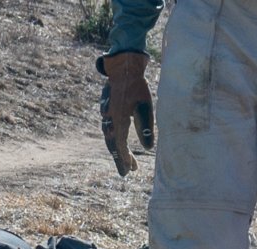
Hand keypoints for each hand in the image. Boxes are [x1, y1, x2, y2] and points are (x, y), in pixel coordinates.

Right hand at [98, 51, 151, 176]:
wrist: (123, 68)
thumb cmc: (137, 86)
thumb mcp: (145, 106)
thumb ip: (146, 128)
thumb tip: (149, 148)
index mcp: (118, 121)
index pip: (120, 146)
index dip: (124, 160)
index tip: (128, 172)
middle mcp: (110, 121)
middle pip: (113, 145)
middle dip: (120, 159)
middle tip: (127, 171)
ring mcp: (107, 115)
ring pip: (110, 138)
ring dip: (118, 150)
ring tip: (128, 160)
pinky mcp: (108, 110)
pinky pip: (109, 129)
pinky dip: (115, 139)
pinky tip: (121, 142)